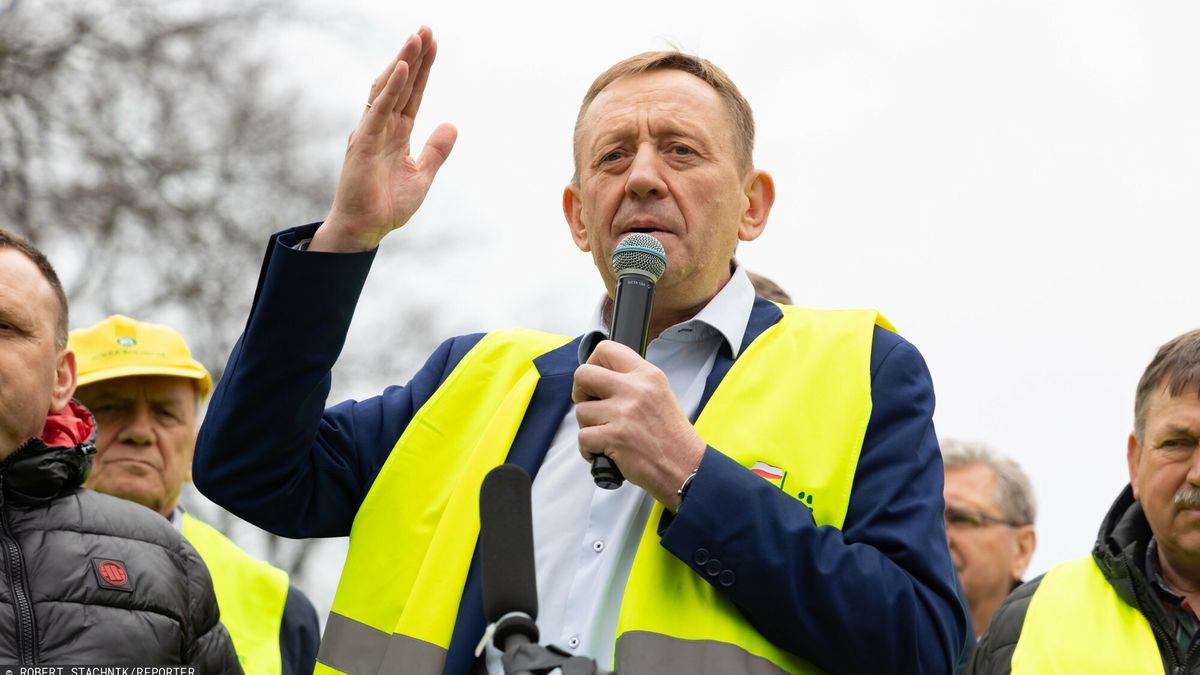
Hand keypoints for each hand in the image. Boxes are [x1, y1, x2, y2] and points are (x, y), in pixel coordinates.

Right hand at [311, 27, 457, 252]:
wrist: (366, 229)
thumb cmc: (387, 204)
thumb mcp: (422, 174)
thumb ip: (436, 150)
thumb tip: (452, 124)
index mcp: (397, 132)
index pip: (412, 92)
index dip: (423, 68)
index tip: (434, 43)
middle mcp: (383, 126)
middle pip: (401, 83)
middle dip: (415, 55)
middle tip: (427, 29)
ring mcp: (372, 131)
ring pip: (387, 88)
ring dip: (403, 62)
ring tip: (417, 37)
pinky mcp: (364, 142)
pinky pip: (379, 109)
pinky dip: (391, 87)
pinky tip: (403, 68)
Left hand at [572, 340, 705, 510]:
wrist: (687, 468)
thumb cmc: (672, 437)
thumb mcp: (659, 394)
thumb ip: (632, 383)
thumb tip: (599, 380)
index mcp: (647, 375)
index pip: (606, 349)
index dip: (592, 364)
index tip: (594, 382)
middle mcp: (636, 389)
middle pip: (583, 374)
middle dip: (580, 392)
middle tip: (591, 406)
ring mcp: (624, 412)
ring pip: (581, 411)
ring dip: (588, 426)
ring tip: (607, 435)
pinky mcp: (615, 436)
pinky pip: (583, 437)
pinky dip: (588, 449)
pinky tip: (604, 452)